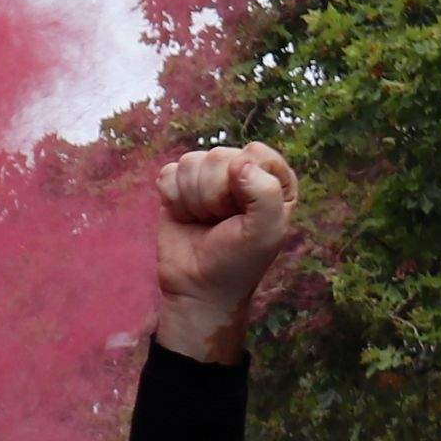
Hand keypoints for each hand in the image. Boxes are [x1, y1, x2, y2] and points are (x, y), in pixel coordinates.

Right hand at [152, 143, 300, 353]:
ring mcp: (208, 177)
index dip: (244, 182)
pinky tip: (185, 217)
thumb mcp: (266, 232)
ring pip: (191, 162)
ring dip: (193, 199)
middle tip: (221, 222)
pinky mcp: (178, 186)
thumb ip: (264, 192)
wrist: (198, 287)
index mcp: (272, 178)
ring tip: (204, 221)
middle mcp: (241, 172)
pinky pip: (169, 173)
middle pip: (219, 156)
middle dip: (214, 194)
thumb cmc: (238, 261)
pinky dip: (173, 199)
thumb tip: (238, 162)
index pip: (255, 153)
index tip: (242, 213)